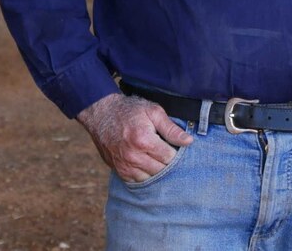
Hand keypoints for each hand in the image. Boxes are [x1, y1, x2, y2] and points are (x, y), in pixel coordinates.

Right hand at [77, 92, 192, 182]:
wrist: (102, 114)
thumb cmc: (130, 110)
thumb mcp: (153, 111)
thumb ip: (171, 128)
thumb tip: (189, 142)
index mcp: (144, 140)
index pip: (169, 157)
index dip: (174, 151)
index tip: (173, 145)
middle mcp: (133, 157)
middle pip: (162, 171)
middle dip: (167, 162)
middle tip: (166, 151)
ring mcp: (125, 166)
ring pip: (151, 179)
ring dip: (156, 170)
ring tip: (156, 157)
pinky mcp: (120, 171)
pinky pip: (139, 181)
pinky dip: (145, 175)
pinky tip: (147, 163)